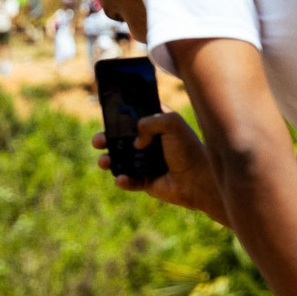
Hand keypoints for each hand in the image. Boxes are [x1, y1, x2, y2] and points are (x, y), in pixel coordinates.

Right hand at [90, 112, 220, 217]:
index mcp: (157, 125)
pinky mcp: (147, 181)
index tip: (108, 114)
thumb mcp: (171, 123)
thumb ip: (149, 122)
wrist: (198, 180)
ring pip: (121, 160)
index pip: (135, 116)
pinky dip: (123, 180)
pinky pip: (129, 181)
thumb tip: (135, 142)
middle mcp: (150, 143)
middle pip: (121, 139)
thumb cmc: (188, 149)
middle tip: (98, 141)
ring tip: (104, 162)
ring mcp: (147, 163)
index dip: (121, 115)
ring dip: (108, 160)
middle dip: (106, 139)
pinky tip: (122, 179)